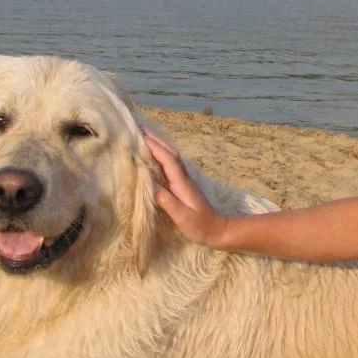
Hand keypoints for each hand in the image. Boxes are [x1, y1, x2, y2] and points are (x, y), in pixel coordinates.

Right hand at [144, 129, 229, 246]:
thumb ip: (167, 201)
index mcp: (182, 183)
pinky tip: (155, 155)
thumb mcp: (182, 216)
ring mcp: (184, 181)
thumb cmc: (200, 226)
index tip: (140, 136)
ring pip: (171, 157)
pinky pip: (170, 164)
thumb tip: (150, 185)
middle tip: (139, 127)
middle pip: (170, 153)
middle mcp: (184, 178)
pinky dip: (162, 155)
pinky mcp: (183, 186)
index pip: (168, 160)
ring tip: (144, 136)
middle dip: (155, 140)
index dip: (155, 147)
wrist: (218, 230)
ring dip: (159, 144)